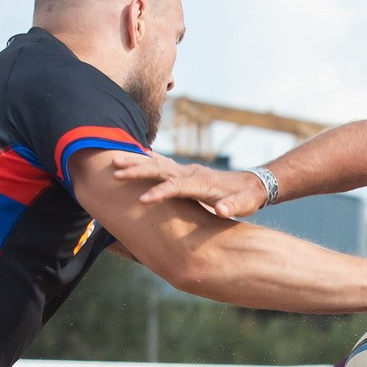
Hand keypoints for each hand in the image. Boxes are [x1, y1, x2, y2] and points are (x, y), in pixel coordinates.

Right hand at [104, 153, 271, 218]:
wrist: (252, 185)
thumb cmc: (246, 198)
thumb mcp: (243, 205)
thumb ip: (232, 208)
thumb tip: (222, 211)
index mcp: (202, 183)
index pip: (176, 187)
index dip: (160, 193)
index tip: (143, 200)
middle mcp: (191, 173)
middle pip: (160, 169)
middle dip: (138, 170)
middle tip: (115, 171)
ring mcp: (187, 170)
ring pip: (157, 163)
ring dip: (136, 162)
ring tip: (114, 159)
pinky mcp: (185, 172)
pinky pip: (162, 163)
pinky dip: (146, 159)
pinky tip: (134, 156)